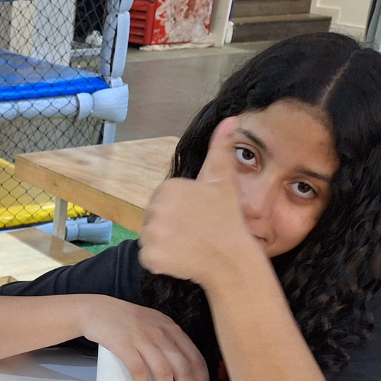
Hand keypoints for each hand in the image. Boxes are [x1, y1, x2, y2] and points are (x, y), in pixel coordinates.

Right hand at [80, 296, 209, 380]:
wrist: (96, 310)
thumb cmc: (124, 320)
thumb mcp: (153, 323)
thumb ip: (167, 340)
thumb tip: (178, 371)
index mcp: (171, 328)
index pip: (195, 357)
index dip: (202, 380)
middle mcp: (160, 332)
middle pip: (182, 367)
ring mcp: (141, 338)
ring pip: (163, 371)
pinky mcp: (123, 345)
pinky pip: (138, 369)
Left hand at [139, 117, 260, 287]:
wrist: (232, 258)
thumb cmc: (228, 220)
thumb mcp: (224, 181)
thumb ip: (220, 150)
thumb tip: (229, 119)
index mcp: (168, 188)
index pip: (163, 200)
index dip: (179, 210)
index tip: (196, 217)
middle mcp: (155, 208)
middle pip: (154, 218)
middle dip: (170, 226)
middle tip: (193, 233)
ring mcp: (150, 234)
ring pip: (150, 237)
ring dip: (165, 243)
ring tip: (188, 246)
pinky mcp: (149, 256)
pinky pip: (149, 258)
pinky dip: (161, 261)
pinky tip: (180, 259)